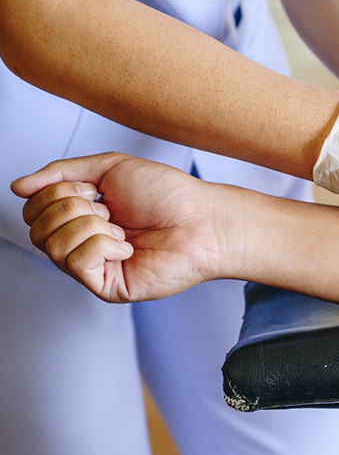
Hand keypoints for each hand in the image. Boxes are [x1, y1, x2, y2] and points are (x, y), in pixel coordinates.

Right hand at [10, 153, 228, 301]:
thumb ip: (61, 173)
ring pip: (52, 245)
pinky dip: (102, 245)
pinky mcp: (106, 287)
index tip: (94, 189)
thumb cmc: (169, 195)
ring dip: (90, 225)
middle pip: (36, 228)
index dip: (57, 192)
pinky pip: (76, 263)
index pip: (33, 208)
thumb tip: (18, 187)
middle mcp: (83, 243)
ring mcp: (94, 268)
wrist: (203, 219)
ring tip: (121, 228)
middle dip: (72, 207)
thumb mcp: (109, 167)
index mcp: (81, 216)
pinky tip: (127, 247)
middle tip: (109, 208)